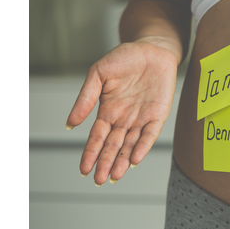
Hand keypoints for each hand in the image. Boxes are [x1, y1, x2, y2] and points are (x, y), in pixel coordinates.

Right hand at [66, 37, 178, 184]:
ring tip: (115, 176)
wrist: (152, 48)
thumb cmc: (125, 58)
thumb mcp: (99, 74)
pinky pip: (150, 134)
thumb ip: (86, 98)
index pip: (97, 137)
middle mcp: (124, 118)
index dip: (90, 153)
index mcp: (108, 110)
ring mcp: (141, 118)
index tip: (83, 169)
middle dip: (106, 163)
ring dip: (123, 161)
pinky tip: (135, 159)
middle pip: (113, 146)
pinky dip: (143, 146)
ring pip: (130, 145)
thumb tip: (71, 122)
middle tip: (99, 180)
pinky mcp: (158, 115)